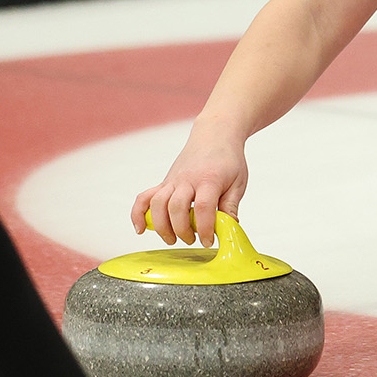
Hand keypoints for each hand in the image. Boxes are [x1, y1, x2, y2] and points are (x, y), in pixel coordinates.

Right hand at [130, 118, 247, 246]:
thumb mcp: (238, 183)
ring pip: (158, 204)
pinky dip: (138, 213)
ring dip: (161, 226)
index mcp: (208, 179)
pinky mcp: (164, 182)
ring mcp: (172, 180)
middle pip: (176, 207)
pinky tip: (141, 229)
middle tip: (193, 240)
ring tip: (172, 239)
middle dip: (182, 230)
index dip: (205, 228)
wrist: (214, 135)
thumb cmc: (227, 158)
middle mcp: (187, 179)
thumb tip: (229, 228)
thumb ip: (231, 206)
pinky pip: (144, 197)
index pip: (203, 207)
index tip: (209, 241)